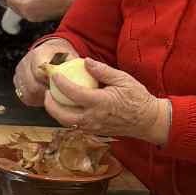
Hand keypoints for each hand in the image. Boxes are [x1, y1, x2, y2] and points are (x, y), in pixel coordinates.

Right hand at [14, 37, 73, 108]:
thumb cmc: (61, 55)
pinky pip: (25, 97)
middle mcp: (25, 63)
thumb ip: (72, 63)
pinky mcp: (17, 82)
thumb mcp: (69, 56)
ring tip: (53, 98)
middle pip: (32, 86)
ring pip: (27, 94)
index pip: (39, 73)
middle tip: (58, 96)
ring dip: (41, 98)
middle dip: (46, 94)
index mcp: (38, 55)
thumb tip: (85, 70)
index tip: (60, 88)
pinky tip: (45, 98)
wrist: (50, 52)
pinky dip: (36, 100)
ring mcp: (19, 73)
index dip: (50, 83)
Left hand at [46, 59, 168, 143]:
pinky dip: (67, 117)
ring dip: (57, 112)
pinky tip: (68, 107)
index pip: (73, 93)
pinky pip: (75, 126)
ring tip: (54, 100)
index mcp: (100, 103)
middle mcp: (93, 118)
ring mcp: (93, 127)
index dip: (60, 83)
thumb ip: (102, 71)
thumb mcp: (122, 79)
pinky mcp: (95, 132)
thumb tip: (86, 62)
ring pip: (67, 123)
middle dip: (50, 104)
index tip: (55, 75)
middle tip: (47, 92)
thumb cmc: (137, 98)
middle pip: (62, 115)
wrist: (148, 121)